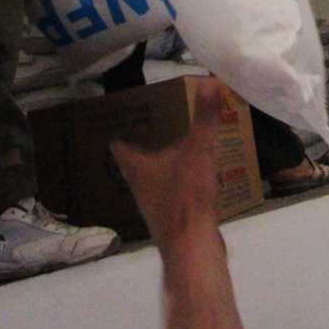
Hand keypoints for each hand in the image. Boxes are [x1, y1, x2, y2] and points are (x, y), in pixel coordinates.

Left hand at [110, 79, 224, 254]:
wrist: (193, 248)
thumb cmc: (186, 197)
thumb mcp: (198, 151)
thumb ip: (204, 118)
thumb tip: (209, 80)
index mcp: (138, 168)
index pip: (121, 149)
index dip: (120, 136)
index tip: (121, 124)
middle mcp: (140, 189)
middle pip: (135, 167)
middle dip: (143, 152)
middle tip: (154, 134)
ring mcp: (154, 209)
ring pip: (153, 185)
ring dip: (162, 173)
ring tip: (177, 157)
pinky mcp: (171, 224)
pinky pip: (173, 201)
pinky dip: (179, 191)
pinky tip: (195, 187)